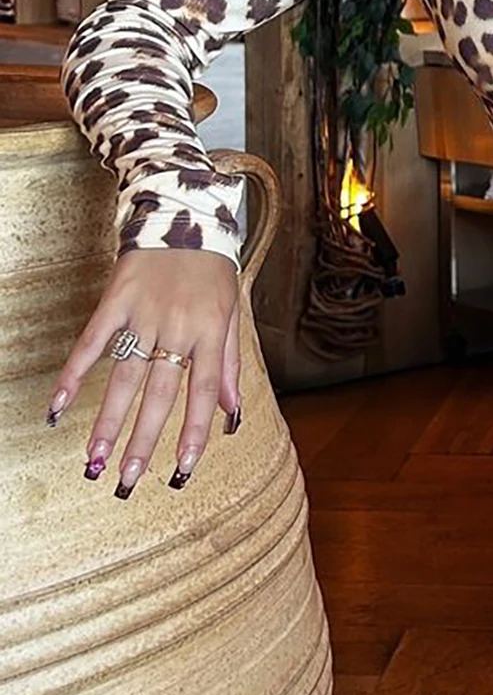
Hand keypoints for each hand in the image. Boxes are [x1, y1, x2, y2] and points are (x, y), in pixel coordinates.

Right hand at [47, 248, 242, 497]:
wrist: (185, 215)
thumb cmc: (213, 272)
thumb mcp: (232, 314)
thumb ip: (229, 366)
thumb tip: (231, 417)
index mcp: (213, 331)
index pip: (204, 391)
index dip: (193, 432)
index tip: (183, 470)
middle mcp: (179, 326)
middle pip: (160, 392)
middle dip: (143, 440)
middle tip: (128, 479)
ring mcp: (145, 312)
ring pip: (123, 375)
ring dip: (107, 420)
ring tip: (94, 459)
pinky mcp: (116, 299)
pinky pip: (92, 342)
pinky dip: (73, 373)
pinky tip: (57, 405)